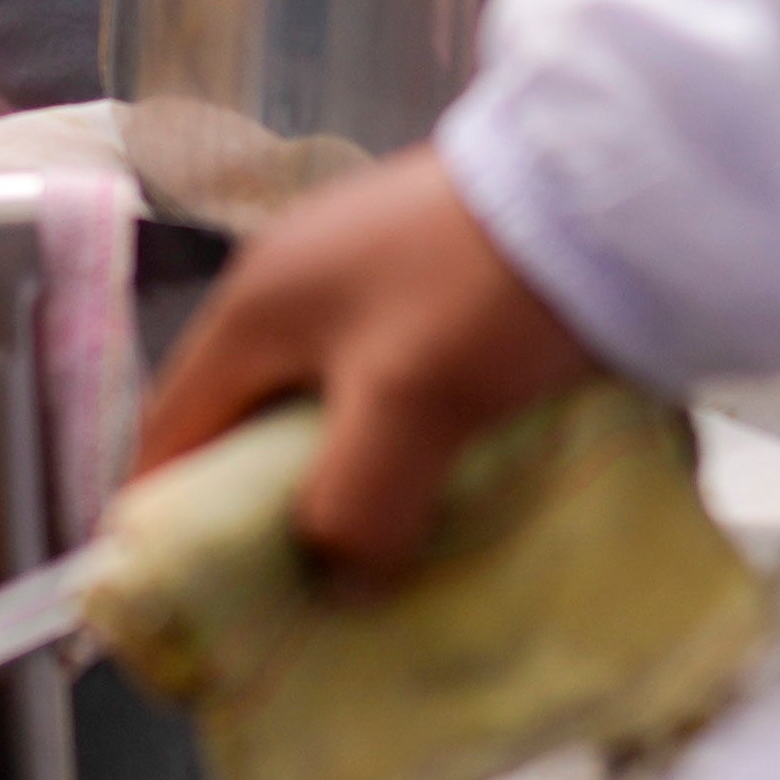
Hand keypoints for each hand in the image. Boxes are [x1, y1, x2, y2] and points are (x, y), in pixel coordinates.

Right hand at [140, 141, 598, 581]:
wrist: (613, 183)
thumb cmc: (485, 290)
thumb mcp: (405, 406)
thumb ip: (354, 505)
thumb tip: (341, 584)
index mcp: (255, 306)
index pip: (171, 427)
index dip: (165, 514)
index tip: (183, 596)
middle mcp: (295, 280)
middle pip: (246, 417)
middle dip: (259, 504)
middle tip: (291, 594)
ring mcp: (367, 270)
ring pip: (325, 401)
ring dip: (340, 473)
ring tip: (374, 554)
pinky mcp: (434, 273)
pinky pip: (387, 377)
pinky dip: (398, 436)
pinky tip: (442, 480)